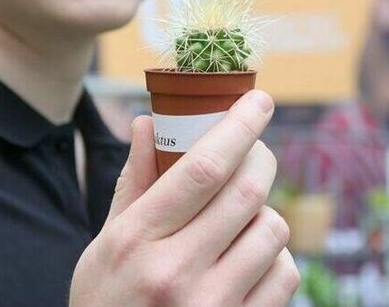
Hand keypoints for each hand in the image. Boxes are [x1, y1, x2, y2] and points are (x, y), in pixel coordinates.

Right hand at [70, 90, 299, 306]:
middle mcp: (174, 274)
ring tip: (243, 219)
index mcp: (136, 242)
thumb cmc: (107, 303)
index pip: (203, 169)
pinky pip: (285, 275)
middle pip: (247, 193)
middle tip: (257, 151)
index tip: (259, 101)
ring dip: (265, 213)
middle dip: (261, 159)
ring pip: (273, 230)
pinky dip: (275, 258)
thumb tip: (148, 121)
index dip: (239, 126)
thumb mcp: (103, 246)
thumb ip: (132, 184)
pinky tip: (250, 260)